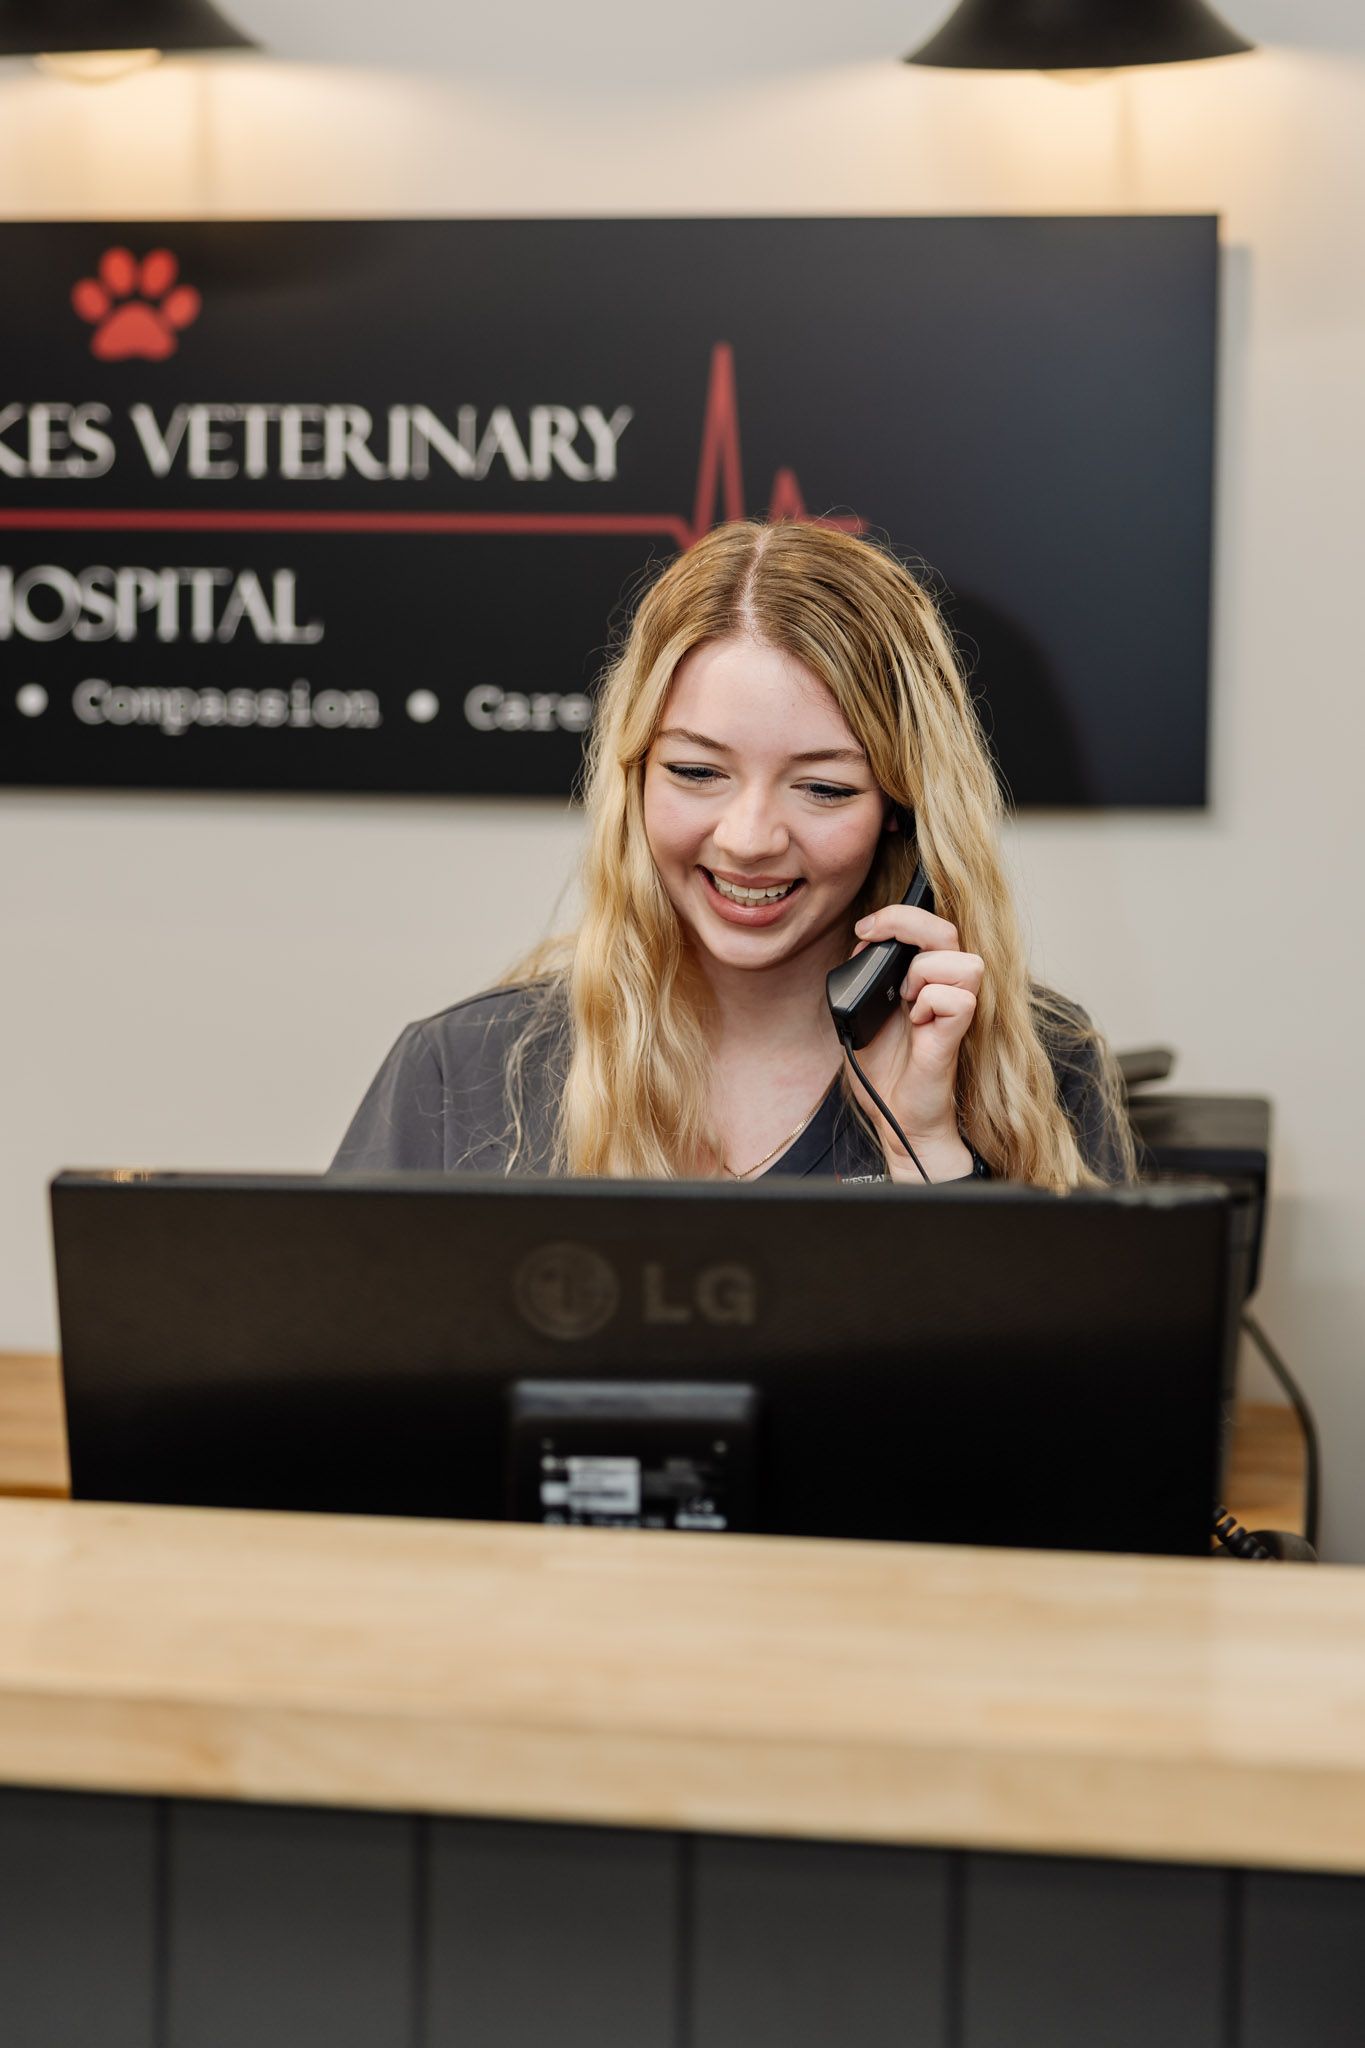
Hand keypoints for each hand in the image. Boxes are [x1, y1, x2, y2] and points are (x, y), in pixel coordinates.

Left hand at [842, 904, 983, 1180]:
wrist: (895, 1116)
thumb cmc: (885, 1067)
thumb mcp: (862, 1009)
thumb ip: (868, 973)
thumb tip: (866, 941)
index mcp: (926, 976)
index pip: (929, 924)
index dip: (898, 915)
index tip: (865, 928)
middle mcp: (947, 987)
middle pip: (947, 930)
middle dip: (906, 923)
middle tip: (873, 938)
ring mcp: (957, 1010)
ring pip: (961, 961)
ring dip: (923, 974)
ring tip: (905, 1001)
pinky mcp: (959, 1033)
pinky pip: (957, 999)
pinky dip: (929, 1006)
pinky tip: (916, 1024)